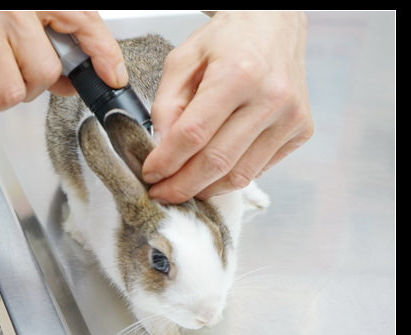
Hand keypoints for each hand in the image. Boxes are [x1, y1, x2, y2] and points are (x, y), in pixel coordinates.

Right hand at [0, 11, 127, 125]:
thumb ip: (40, 46)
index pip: (80, 18)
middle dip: (27, 86)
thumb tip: (74, 78)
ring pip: (17, 94)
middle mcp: (6, 7)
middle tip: (0, 76)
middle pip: (47, 72)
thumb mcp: (1, 27)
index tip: (113, 75)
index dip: (103, 51)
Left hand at [142, 11, 313, 201]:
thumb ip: (166, 104)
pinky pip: (258, 169)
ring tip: (184, 187)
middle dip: (183, 186)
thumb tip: (162, 149)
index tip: (150, 174)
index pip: (194, 133)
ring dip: (206, 188)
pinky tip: (213, 170)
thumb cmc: (227, 40)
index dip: (167, 161)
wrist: (274, 24)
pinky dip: (231, 177)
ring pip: (240, 175)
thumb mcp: (182, 59)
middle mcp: (271, 97)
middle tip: (162, 193)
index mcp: (238, 73)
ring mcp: (290, 117)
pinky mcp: (301, 130)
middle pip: (217, 161)